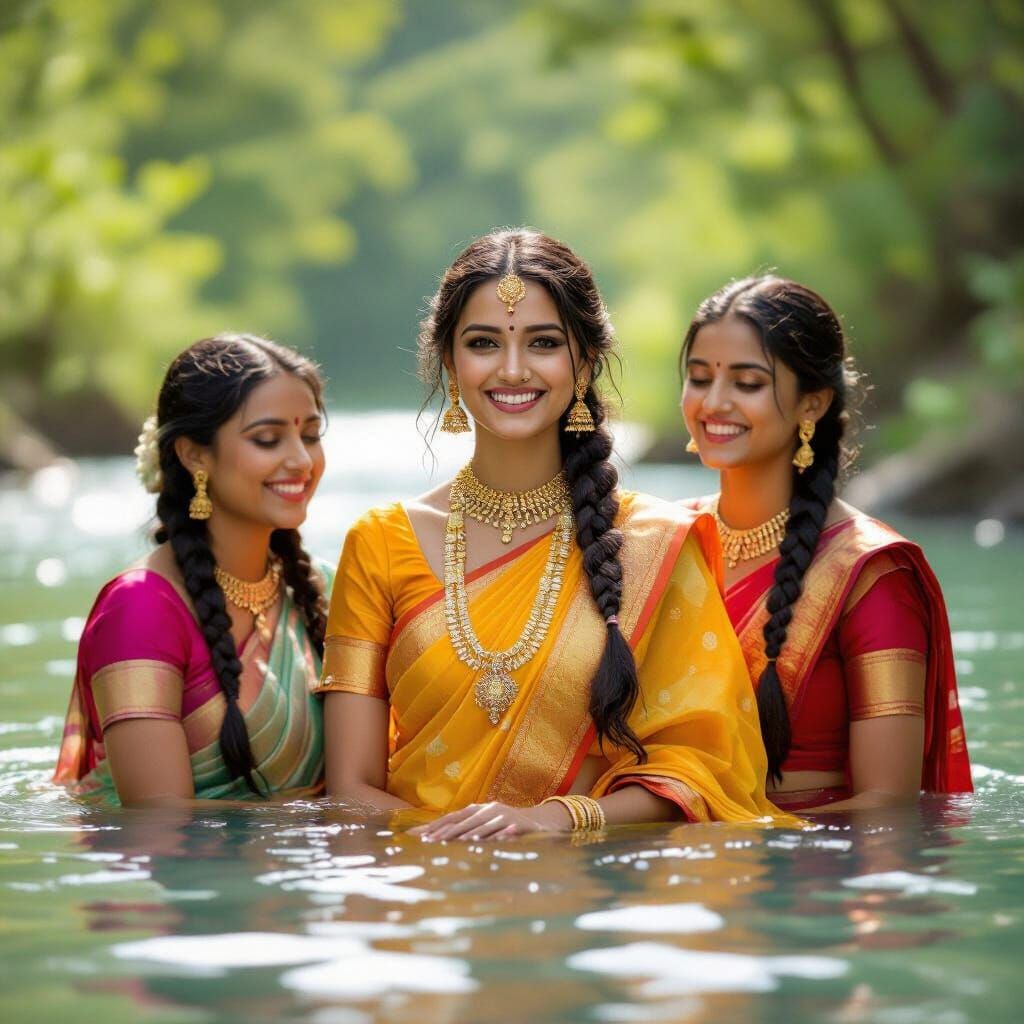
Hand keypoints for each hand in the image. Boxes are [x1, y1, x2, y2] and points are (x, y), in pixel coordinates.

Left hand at [409, 800, 572, 841]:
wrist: (541, 822)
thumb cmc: (508, 826)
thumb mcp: (487, 827)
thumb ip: (468, 831)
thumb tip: (440, 840)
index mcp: (479, 810)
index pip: (453, 817)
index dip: (435, 826)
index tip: (418, 836)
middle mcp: (489, 809)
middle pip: (463, 821)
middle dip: (444, 832)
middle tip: (427, 842)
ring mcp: (503, 815)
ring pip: (481, 826)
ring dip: (464, 834)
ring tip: (450, 842)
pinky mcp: (517, 824)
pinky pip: (502, 832)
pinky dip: (492, 836)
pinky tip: (483, 843)